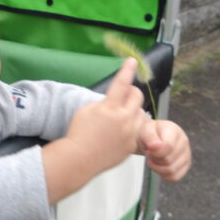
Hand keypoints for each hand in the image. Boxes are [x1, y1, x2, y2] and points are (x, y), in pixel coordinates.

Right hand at [66, 58, 144, 173]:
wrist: (79, 158)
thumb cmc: (79, 133)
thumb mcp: (87, 110)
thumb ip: (104, 102)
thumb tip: (116, 99)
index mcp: (110, 107)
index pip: (122, 83)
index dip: (127, 70)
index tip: (132, 61)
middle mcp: (124, 119)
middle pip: (137, 96)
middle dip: (131, 92)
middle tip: (124, 95)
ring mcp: (130, 133)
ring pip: (140, 114)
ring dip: (132, 111)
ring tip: (120, 118)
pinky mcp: (132, 145)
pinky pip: (138, 131)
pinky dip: (131, 128)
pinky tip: (119, 133)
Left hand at [137, 119, 190, 181]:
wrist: (152, 137)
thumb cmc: (149, 133)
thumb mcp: (145, 131)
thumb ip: (150, 137)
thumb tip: (156, 147)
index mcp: (174, 131)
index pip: (168, 146)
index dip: (155, 152)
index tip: (148, 150)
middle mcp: (184, 142)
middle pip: (168, 160)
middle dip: (155, 160)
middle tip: (149, 154)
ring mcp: (186, 154)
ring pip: (172, 170)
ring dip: (158, 168)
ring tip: (153, 160)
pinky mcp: (185, 165)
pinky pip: (174, 177)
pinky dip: (163, 175)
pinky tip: (159, 167)